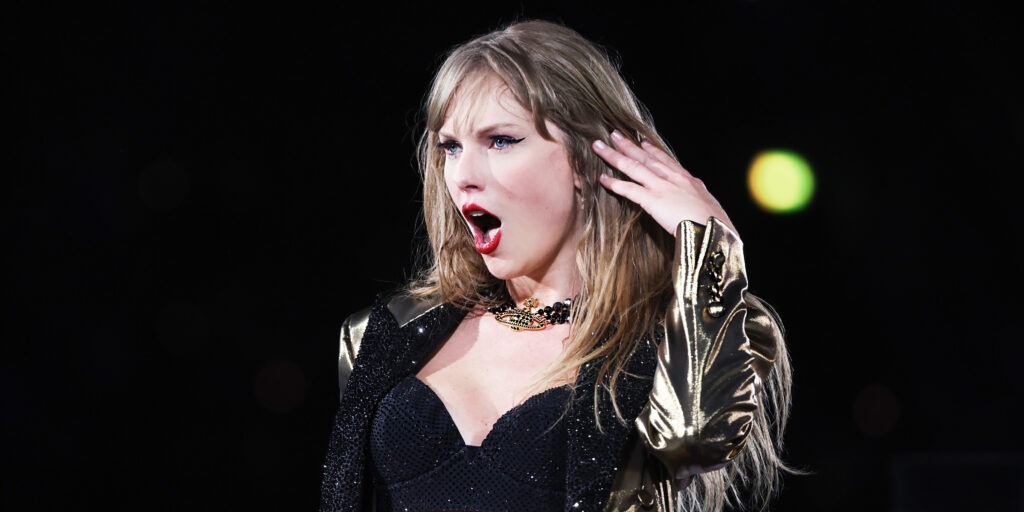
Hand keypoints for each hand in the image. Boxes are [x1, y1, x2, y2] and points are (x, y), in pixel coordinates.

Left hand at [593, 130, 736, 235]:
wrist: (714, 229)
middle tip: (614, 134)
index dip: (653, 151)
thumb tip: (701, 206)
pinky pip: (629, 189)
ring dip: (614, 156)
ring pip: (633, 167)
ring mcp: (662, 187)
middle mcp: (673, 178)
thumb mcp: (710, 207)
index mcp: (688, 180)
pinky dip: (614, 183)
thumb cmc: (715, 223)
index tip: (643, 143)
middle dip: (628, 146)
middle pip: (646, 158)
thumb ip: (700, 203)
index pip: (666, 161)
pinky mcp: (652, 200)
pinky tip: (602, 179)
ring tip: (599, 147)